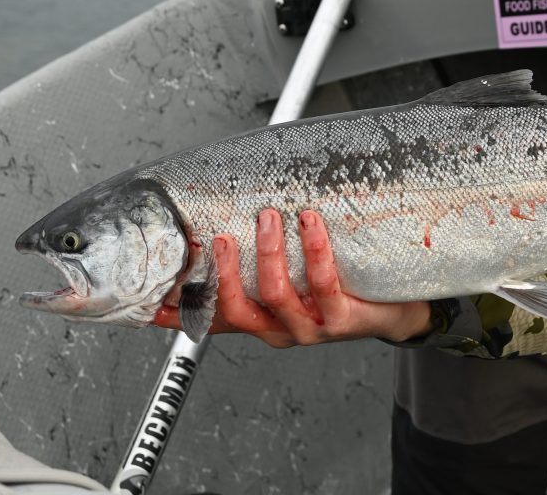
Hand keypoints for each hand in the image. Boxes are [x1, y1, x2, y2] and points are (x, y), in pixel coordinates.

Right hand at [153, 208, 432, 347]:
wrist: (396, 308)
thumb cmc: (340, 284)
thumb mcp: (296, 276)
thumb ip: (263, 259)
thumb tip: (233, 221)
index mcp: (262, 320)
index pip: (212, 318)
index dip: (179, 311)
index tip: (150, 296)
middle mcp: (280, 329)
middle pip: (237, 310)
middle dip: (224, 272)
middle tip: (221, 235)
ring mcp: (310, 327)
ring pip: (276, 294)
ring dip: (268, 252)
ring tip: (269, 217)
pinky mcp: (342, 319)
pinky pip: (323, 282)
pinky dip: (313, 248)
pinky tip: (309, 221)